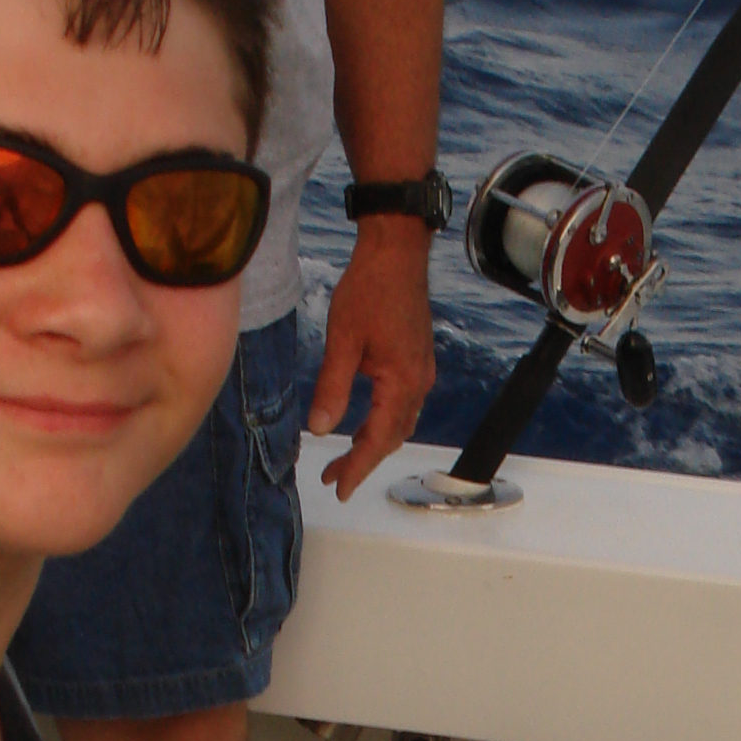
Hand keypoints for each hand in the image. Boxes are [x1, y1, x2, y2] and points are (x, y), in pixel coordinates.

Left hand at [309, 227, 435, 499]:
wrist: (395, 253)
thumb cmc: (369, 289)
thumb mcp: (343, 341)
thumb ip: (332, 388)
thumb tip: (320, 429)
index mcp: (402, 381)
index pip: (378, 439)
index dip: (358, 467)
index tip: (339, 487)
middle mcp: (418, 382)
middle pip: (392, 437)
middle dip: (362, 461)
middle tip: (332, 477)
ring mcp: (420, 371)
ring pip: (399, 423)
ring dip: (371, 443)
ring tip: (341, 457)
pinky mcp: (416, 361)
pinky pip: (402, 405)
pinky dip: (381, 422)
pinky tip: (361, 423)